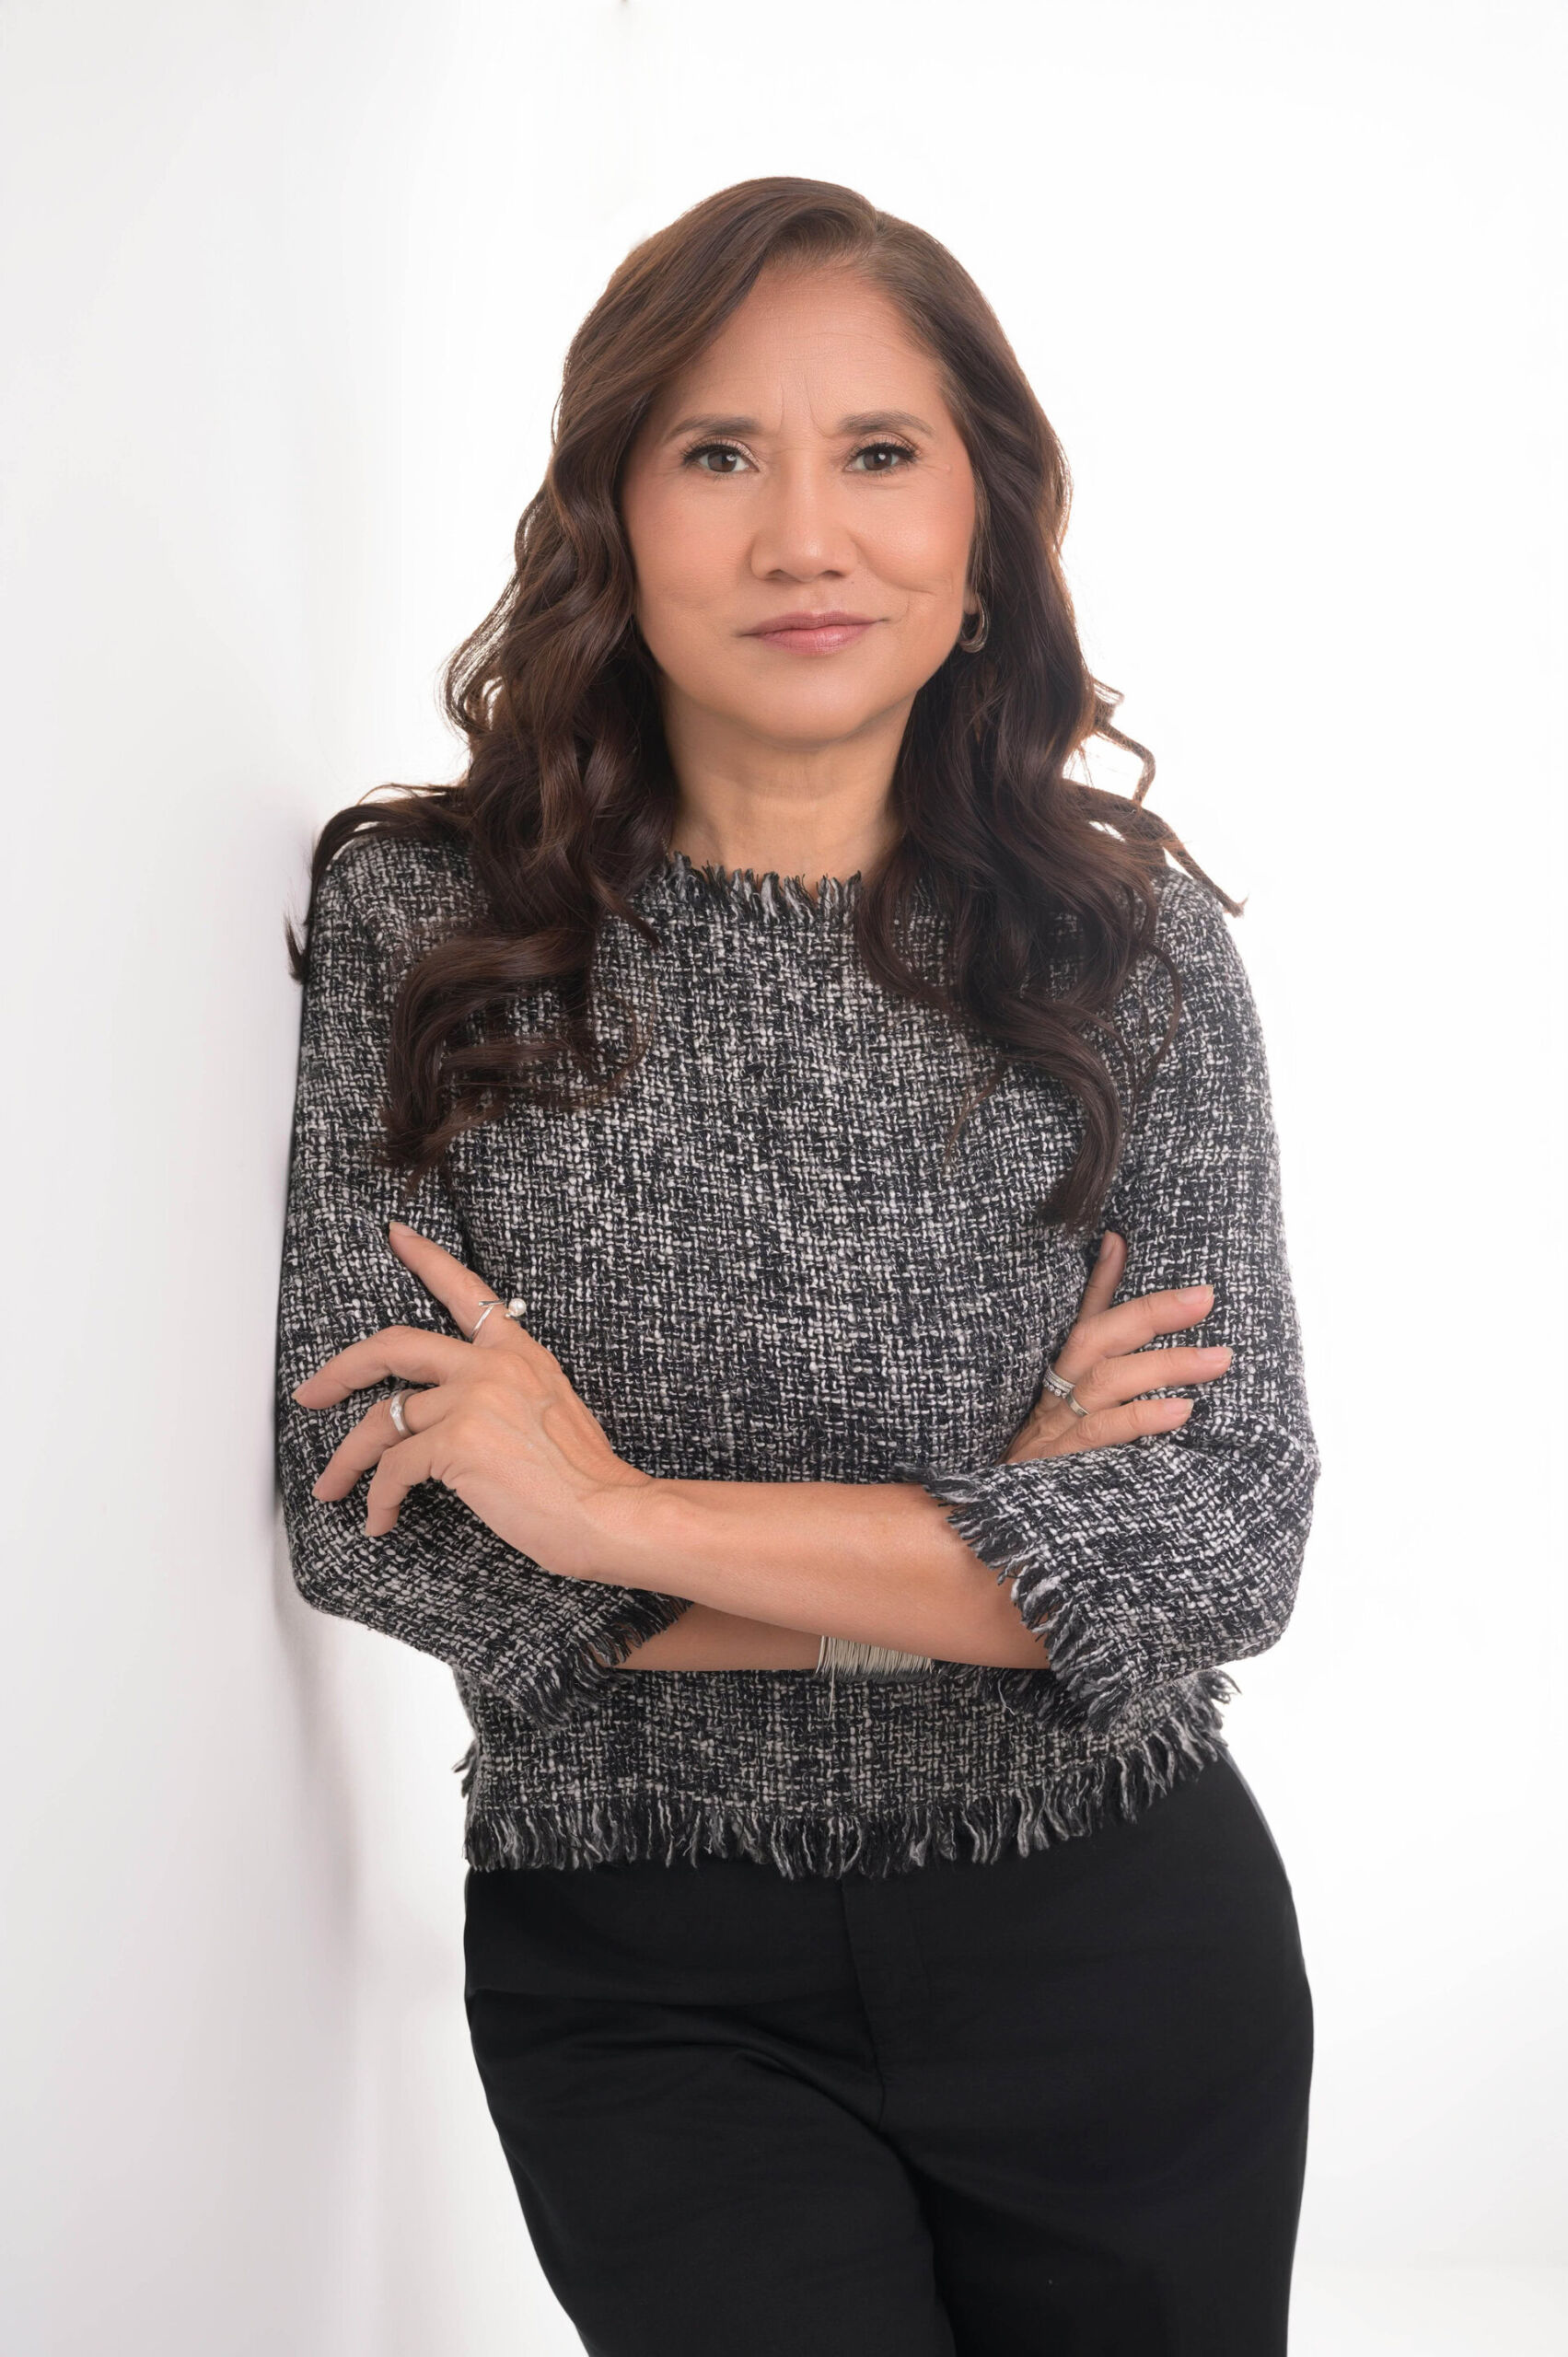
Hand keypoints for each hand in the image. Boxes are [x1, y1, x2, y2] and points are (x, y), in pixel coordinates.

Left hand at [289, 1221, 651, 1572]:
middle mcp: (491, 1366)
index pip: (465, 1291)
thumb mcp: (551, 1410)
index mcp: (518, 1353)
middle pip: (393, 1346)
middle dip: (340, 1370)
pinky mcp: (456, 1442)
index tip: (396, 1236)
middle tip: (312, 1392)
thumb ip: (505, 1393)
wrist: (609, 1513)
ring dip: (349, 1459)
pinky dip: (378, 1498)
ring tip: (334, 1486)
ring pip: (381, 1421)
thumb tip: (456, 1413)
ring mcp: (471, 1400)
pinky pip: (393, 1468)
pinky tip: (380, 1519)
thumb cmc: (584, 1479)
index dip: (425, 1259)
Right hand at [1003, 1231, 1231, 1462]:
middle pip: (1096, 1341)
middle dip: (1151, 1314)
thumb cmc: (1042, 1483)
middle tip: (1205, 1297)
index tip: (1123, 1241)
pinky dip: (1141, 1418)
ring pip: (1105, 1383)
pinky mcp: (1059, 1469)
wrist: (990, 1540)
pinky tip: (1181, 1411)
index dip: (1101, 1282)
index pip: (1080, 1324)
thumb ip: (1100, 1391)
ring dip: (1164, 1364)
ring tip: (1217, 1358)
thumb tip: (1125, 1333)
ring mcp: (1053, 1435)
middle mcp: (1050, 1403)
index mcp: (1051, 1387)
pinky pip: (1101, 1435)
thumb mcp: (1067, 1430)